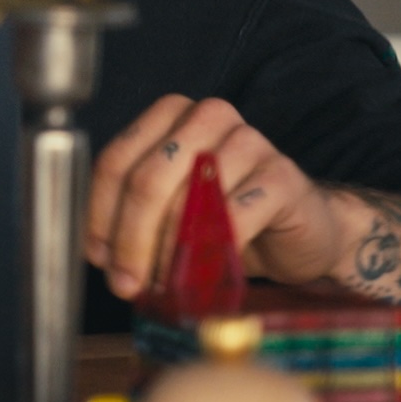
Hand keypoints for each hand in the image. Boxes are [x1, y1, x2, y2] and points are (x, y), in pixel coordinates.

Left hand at [84, 95, 355, 299]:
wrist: (301, 232)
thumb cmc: (226, 217)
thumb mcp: (170, 210)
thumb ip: (132, 217)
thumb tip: (99, 254)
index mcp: (170, 114)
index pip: (116, 161)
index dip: (99, 214)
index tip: (99, 258)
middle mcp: (207, 117)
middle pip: (146, 180)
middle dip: (129, 240)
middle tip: (126, 283)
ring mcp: (248, 141)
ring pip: (186, 200)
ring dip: (168, 254)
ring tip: (163, 286)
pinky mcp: (281, 175)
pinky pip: (232, 219)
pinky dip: (210, 256)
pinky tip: (202, 280)